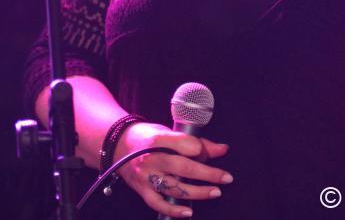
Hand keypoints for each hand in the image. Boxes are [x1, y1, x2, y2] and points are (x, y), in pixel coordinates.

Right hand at [114, 121, 231, 216]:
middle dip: (208, 174)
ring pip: (174, 187)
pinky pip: (158, 204)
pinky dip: (173, 210)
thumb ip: (196, 142)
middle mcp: (151, 158)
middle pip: (184, 168)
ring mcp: (146, 176)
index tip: (210, 152)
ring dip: (197, 192)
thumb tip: (223, 149)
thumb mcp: (170, 132)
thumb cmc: (148, 137)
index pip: (185, 144)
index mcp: (158, 139)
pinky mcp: (141, 190)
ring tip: (215, 192)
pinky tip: (189, 212)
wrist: (117, 145)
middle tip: (226, 178)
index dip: (201, 149)